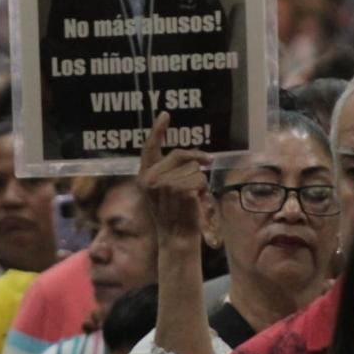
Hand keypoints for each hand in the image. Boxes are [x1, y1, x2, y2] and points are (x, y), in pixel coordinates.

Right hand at [137, 111, 212, 246]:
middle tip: (209, 161)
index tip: (165, 115)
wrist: (177, 239)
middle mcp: (150, 178)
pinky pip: (200, 179)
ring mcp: (163, 183)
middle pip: (180, 155)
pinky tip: (196, 203)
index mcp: (145, 176)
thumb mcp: (167, 190)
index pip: (150, 148)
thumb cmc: (176, 215)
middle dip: (197, 159)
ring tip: (193, 199)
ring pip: (193, 168)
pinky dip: (203, 191)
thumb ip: (171, 172)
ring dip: (199, 182)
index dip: (157, 130)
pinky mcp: (178, 189)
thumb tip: (195, 157)